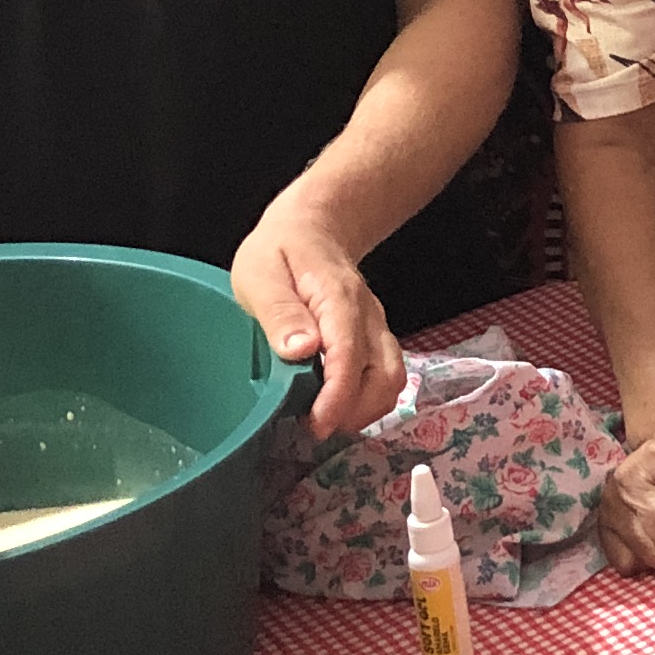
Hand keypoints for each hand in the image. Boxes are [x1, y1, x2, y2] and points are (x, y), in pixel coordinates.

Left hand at [233, 199, 402, 436]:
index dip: (338, 397)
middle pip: (387, 376)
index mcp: (339, 300)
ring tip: (326, 421)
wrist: (314, 227)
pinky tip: (336, 406)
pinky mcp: (375, 339)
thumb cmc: (281, 251)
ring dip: (366, 409)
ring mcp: (377, 328)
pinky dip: (367, 400)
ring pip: (394, 380)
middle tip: (316, 427)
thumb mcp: (261, 273)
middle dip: (358, 411)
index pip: (350, 356)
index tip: (316, 424)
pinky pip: (385, 376)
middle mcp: (368, 317)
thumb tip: (301, 351)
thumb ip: (280, 312)